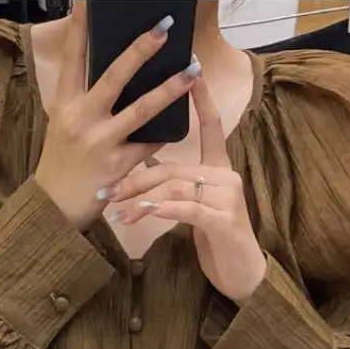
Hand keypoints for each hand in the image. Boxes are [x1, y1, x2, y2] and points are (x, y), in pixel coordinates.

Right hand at [34, 4, 201, 229]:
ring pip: (141, 110)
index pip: (74, 56)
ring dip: (170, 89)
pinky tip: (183, 118)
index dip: (80, 25)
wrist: (53, 208)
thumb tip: (119, 72)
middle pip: (114, 76)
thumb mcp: (64, 124)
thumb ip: (85, 99)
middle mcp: (81, 118)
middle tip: (164, 28)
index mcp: (65, 103)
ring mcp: (99, 143)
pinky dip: (164, 132)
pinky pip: (149, 145)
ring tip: (191, 70)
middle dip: (140, 50)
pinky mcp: (116, 167)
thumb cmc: (63, 161)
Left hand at [106, 76, 266, 301]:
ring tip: (118, 211)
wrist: (241, 275)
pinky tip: (144, 212)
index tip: (192, 73)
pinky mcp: (224, 221)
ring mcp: (228, 199)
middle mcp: (227, 178)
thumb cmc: (216, 240)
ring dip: (142, 200)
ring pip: (176, 188)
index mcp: (220, 170)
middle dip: (136, 180)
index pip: (212, 128)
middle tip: (108, 191)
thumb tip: (147, 163)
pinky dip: (163, 210)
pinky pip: (187, 209)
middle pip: (174, 168)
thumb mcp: (195, 208)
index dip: (202, 100)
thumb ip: (178, 185)